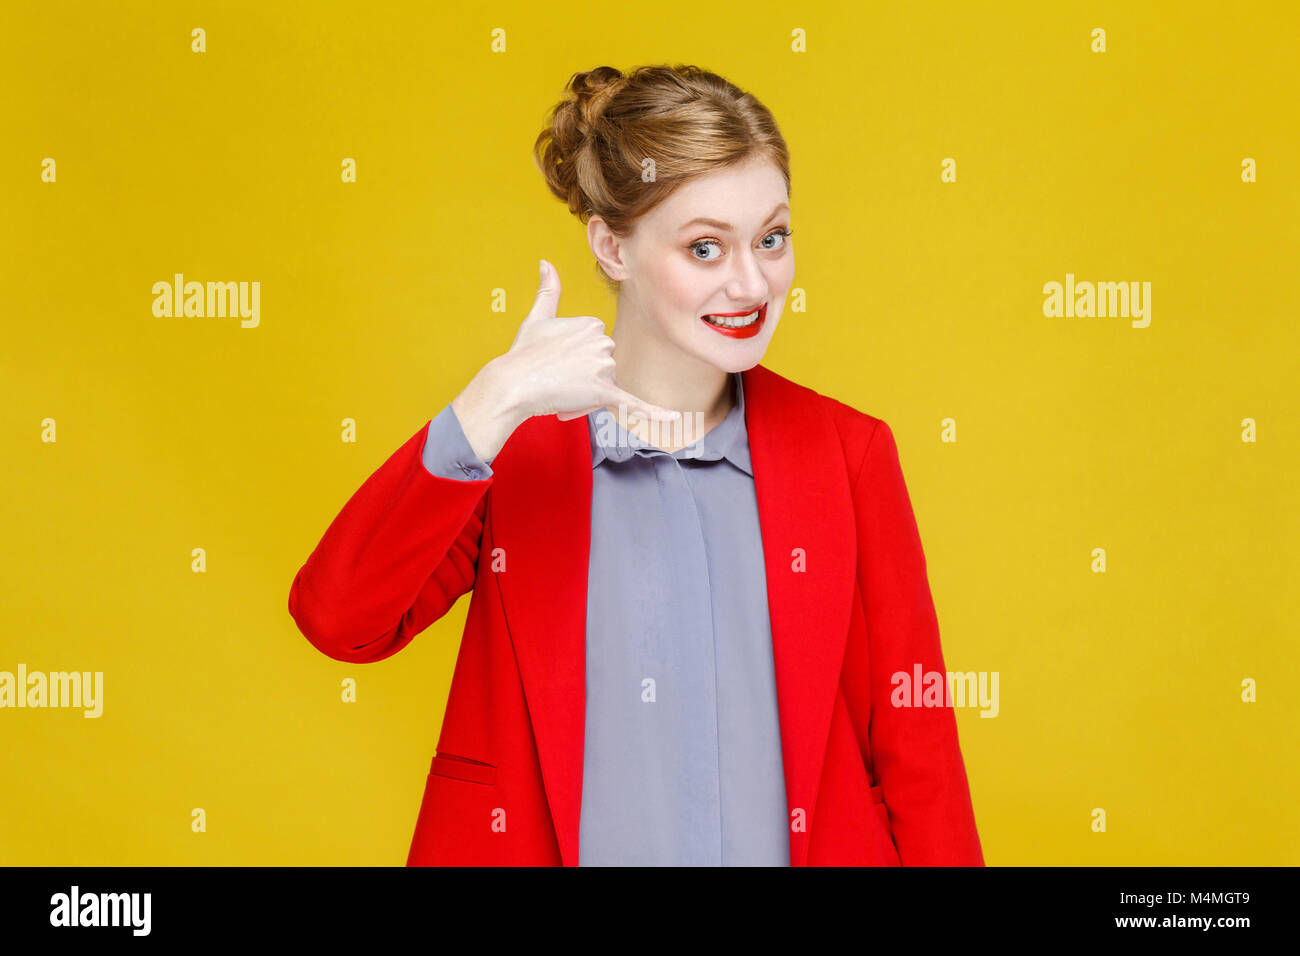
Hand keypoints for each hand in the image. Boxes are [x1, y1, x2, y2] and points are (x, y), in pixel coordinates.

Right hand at [500, 259, 680, 423]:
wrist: (513, 384)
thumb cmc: (523, 353)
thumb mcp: (537, 317)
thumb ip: (548, 290)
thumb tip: (545, 262)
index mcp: (593, 323)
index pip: (597, 346)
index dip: (578, 358)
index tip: (557, 360)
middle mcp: (603, 342)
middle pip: (605, 364)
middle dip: (586, 374)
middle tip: (557, 376)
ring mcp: (604, 367)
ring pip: (608, 383)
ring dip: (590, 390)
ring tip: (562, 388)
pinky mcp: (604, 393)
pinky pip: (633, 404)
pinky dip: (654, 413)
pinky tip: (674, 418)